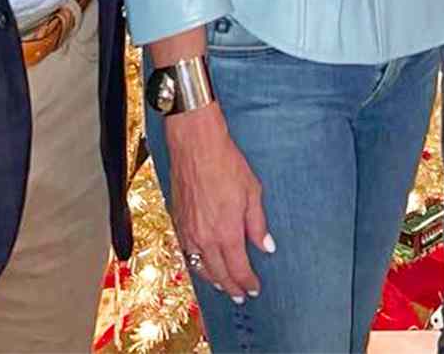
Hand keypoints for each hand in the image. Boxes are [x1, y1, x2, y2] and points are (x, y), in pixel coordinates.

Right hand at [164, 105, 274, 301]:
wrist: (196, 147)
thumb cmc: (226, 165)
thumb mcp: (252, 193)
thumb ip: (258, 224)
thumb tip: (266, 246)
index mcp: (226, 233)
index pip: (238, 269)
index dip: (247, 282)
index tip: (255, 289)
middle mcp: (204, 238)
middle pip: (218, 274)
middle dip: (231, 287)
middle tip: (240, 295)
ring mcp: (188, 232)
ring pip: (200, 266)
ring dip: (213, 279)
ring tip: (223, 285)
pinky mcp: (178, 222)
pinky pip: (187, 253)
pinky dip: (197, 264)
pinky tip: (203, 264)